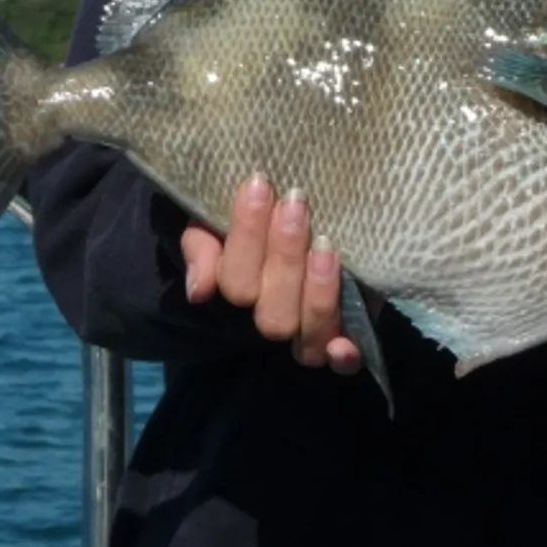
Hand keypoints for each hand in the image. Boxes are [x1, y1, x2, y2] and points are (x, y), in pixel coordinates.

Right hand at [181, 174, 364, 373]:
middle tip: (295, 204)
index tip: (259, 184)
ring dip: (317, 294)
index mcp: (238, 286)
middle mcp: (272, 314)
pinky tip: (345, 345)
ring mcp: (307, 328)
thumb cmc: (259, 208)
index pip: (235, 282)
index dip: (246, 236)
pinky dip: (344, 356)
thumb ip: (201, 243)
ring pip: (307, 335)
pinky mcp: (345, 329)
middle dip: (285, 258)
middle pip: (273, 314)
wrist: (299, 207)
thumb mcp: (216, 214)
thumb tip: (201, 289)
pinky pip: (341, 361)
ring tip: (325, 246)